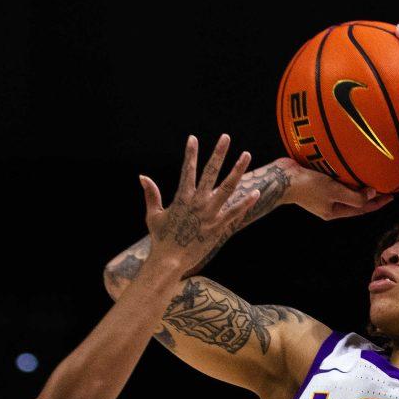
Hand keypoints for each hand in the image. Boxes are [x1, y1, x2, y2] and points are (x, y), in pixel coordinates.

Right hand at [138, 133, 261, 271]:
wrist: (169, 261)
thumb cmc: (161, 239)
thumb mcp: (153, 215)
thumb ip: (151, 194)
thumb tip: (142, 176)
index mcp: (182, 197)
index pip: (187, 169)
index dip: (190, 153)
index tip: (193, 138)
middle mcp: (197, 202)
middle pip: (210, 172)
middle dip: (218, 153)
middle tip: (225, 137)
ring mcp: (209, 214)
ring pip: (227, 187)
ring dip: (237, 170)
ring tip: (246, 155)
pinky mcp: (218, 227)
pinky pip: (235, 212)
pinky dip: (246, 202)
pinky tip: (256, 192)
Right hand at [276, 157, 395, 220]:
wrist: (283, 177)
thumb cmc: (308, 186)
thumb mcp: (334, 192)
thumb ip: (354, 196)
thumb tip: (373, 194)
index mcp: (334, 212)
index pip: (362, 209)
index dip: (377, 203)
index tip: (391, 195)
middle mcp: (330, 205)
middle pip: (356, 201)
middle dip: (371, 195)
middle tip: (386, 185)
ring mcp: (323, 194)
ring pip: (347, 191)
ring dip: (359, 185)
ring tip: (372, 177)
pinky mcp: (318, 182)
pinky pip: (337, 181)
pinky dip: (347, 177)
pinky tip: (352, 168)